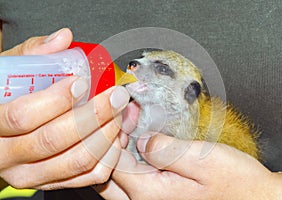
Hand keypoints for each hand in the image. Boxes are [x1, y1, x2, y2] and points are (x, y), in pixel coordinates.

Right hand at [0, 28, 129, 189]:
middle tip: (116, 97)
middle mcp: (10, 155)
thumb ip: (34, 54)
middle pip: (55, 140)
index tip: (82, 83)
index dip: (57, 99)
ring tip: (118, 114)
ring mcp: (32, 174)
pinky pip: (87, 176)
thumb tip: (63, 38)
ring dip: (105, 135)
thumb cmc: (7, 101)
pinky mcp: (53, 181)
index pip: (24, 115)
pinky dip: (107, 156)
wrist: (2, 136)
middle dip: (94, 115)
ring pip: (76, 160)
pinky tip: (113, 137)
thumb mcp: (9, 73)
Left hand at [98, 132, 281, 199]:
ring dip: (117, 153)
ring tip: (130, 129)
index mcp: (149, 193)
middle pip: (105, 175)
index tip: (125, 114)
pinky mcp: (157, 196)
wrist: (253, 198)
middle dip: (109, 145)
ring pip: (115, 180)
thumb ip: (166, 150)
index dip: (113, 134)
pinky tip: (139, 144)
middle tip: (123, 122)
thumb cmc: (234, 183)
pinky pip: (132, 180)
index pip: (111, 163)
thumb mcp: (203, 161)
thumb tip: (141, 139)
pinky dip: (129, 160)